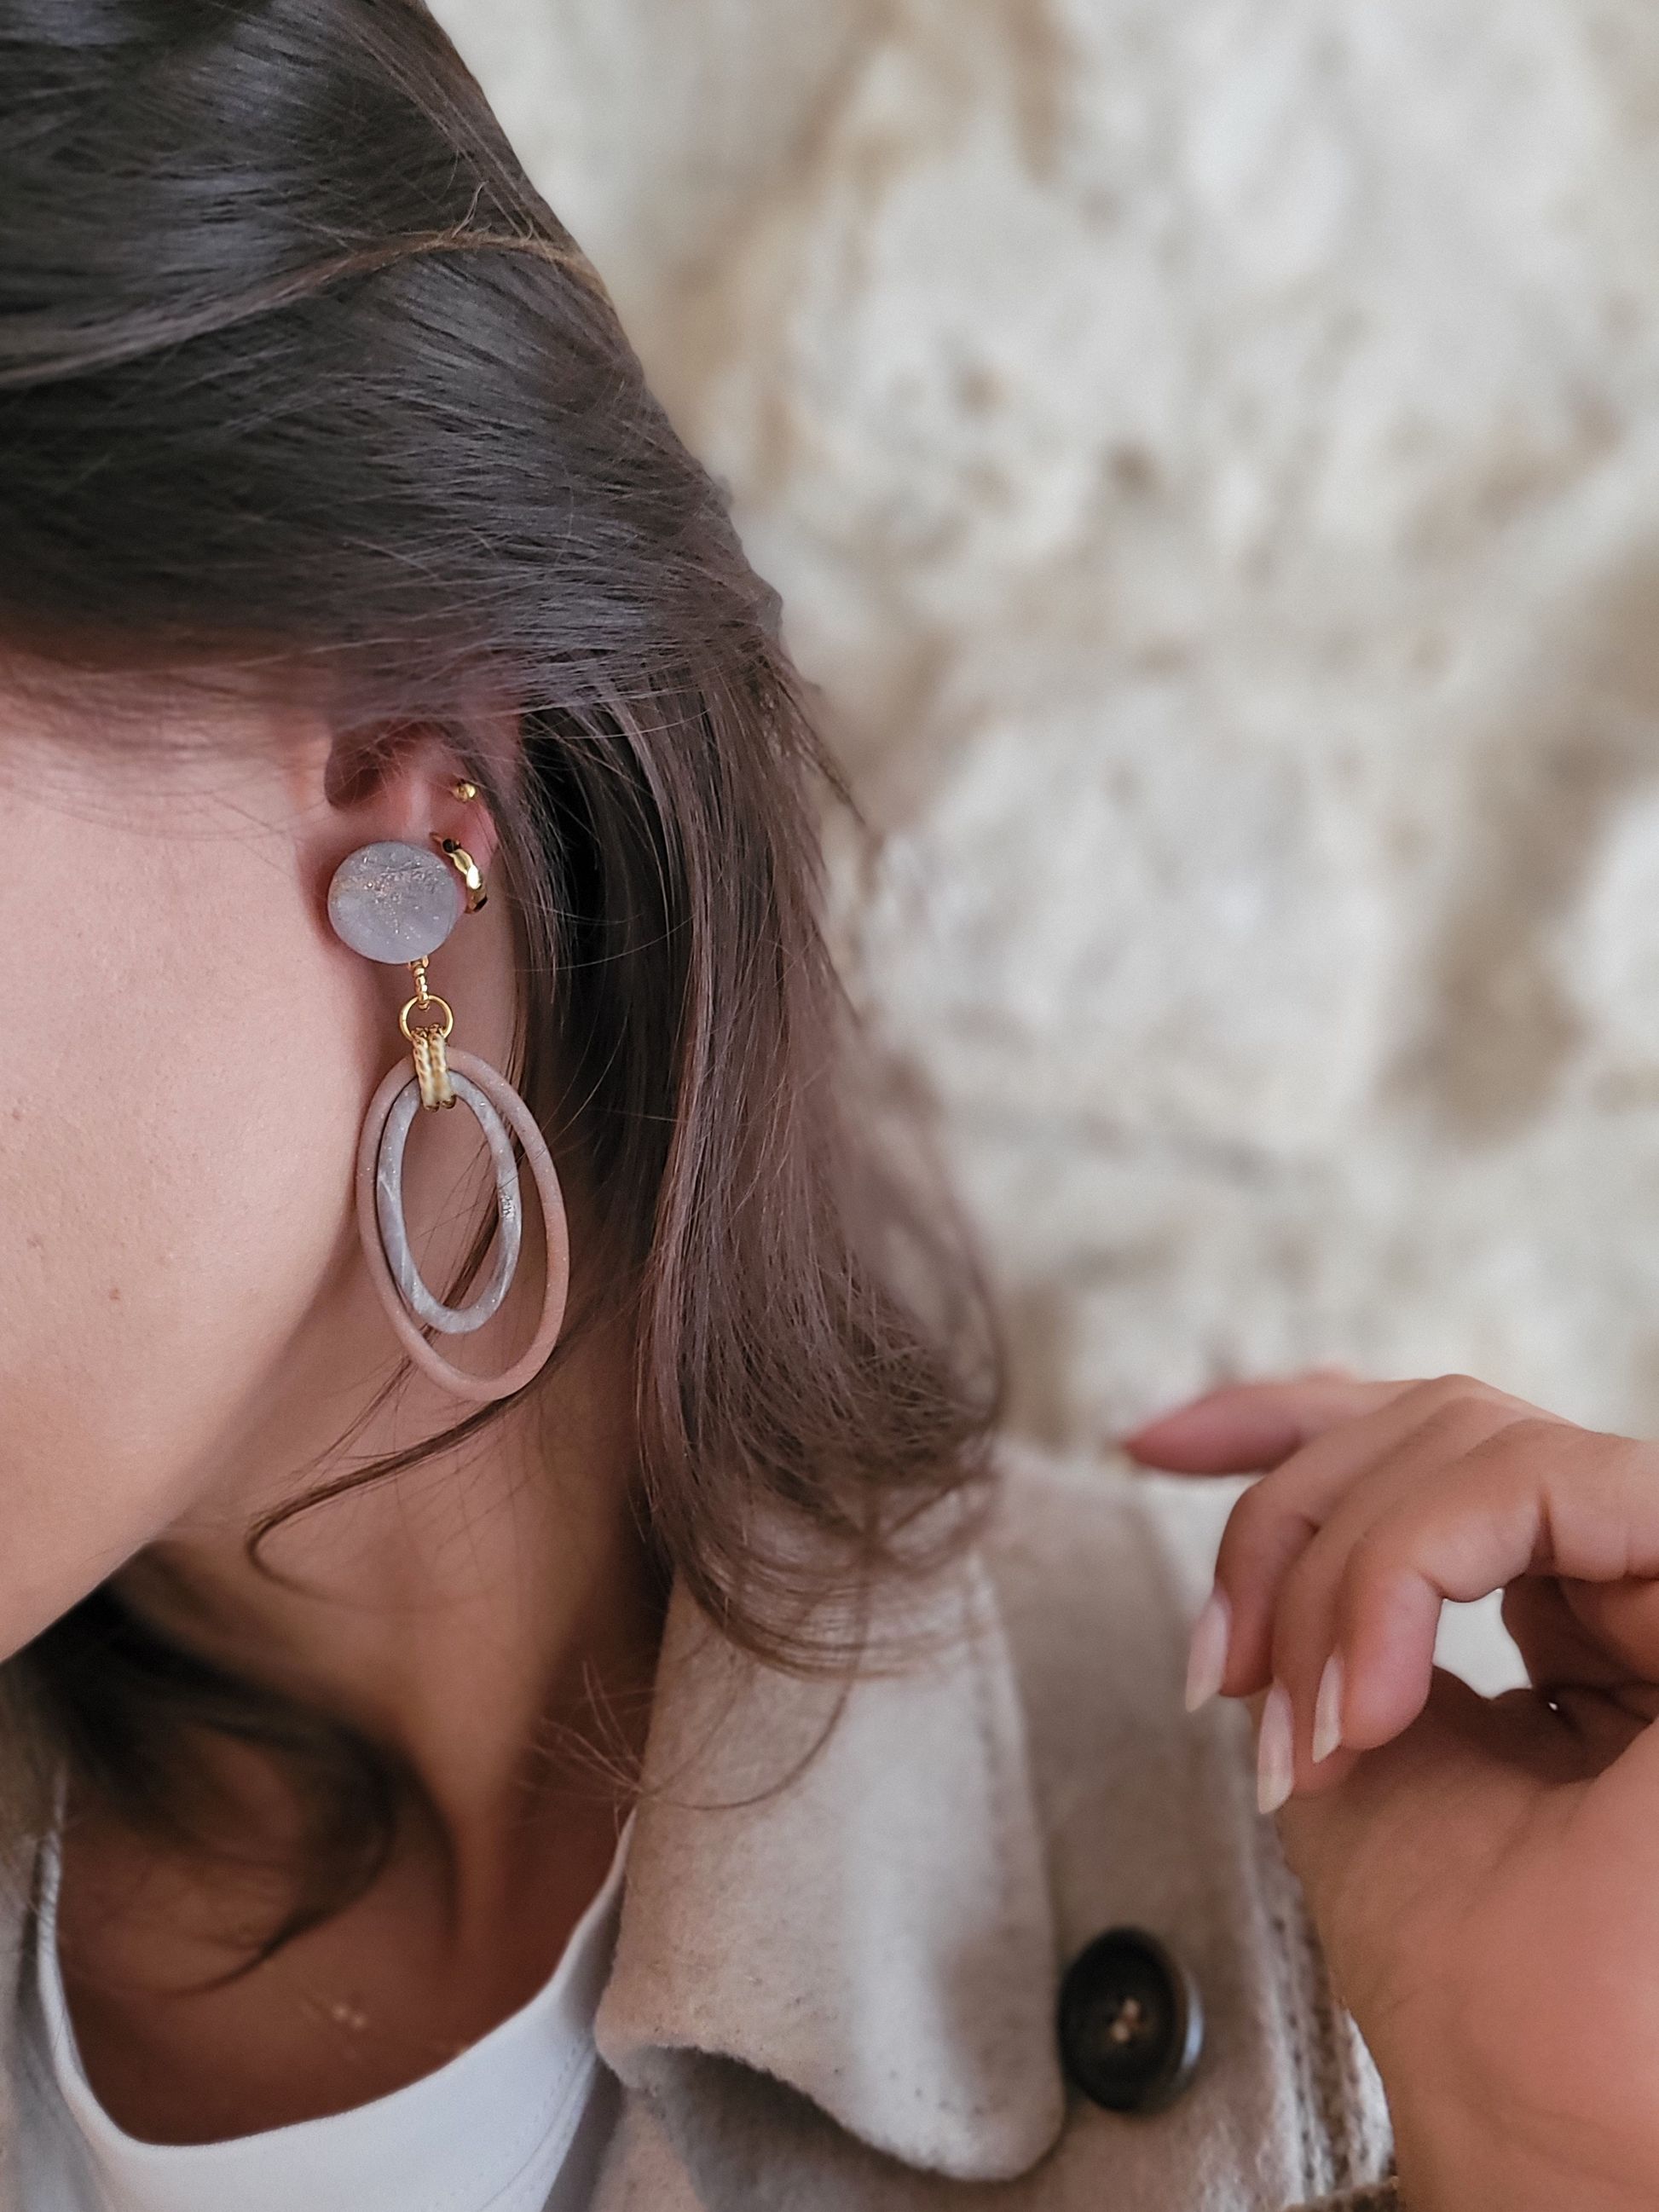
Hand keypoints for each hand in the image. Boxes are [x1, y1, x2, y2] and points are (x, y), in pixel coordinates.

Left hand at [1129, 1373, 1658, 2211]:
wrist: (1558, 2129)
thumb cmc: (1471, 1985)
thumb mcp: (1359, 1747)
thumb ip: (1337, 1616)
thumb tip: (1262, 1512)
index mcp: (1574, 1613)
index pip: (1434, 1444)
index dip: (1287, 1413)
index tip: (1147, 1444)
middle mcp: (1635, 1581)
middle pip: (1434, 1422)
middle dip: (1285, 1521)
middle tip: (1222, 1670)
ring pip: (1472, 1436)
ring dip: (1330, 1563)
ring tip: (1299, 1722)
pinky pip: (1535, 1481)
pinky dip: (1402, 1567)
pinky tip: (1359, 1704)